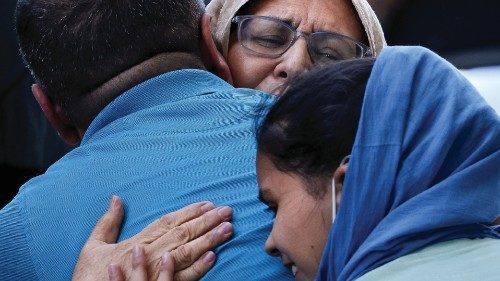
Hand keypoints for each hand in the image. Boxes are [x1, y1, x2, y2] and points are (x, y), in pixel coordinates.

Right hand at [73, 196, 232, 280]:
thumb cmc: (90, 276)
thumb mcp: (94, 246)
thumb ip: (108, 222)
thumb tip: (116, 198)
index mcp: (137, 242)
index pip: (168, 222)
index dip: (190, 212)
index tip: (208, 204)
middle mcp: (150, 255)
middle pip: (183, 234)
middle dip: (207, 221)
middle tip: (227, 211)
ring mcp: (156, 273)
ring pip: (187, 253)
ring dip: (209, 240)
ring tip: (227, 229)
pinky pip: (182, 279)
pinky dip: (198, 268)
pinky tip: (213, 257)